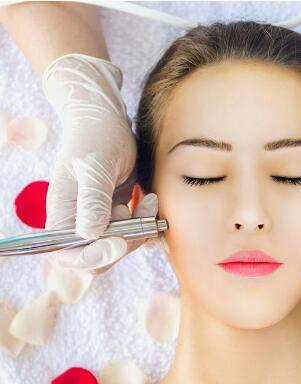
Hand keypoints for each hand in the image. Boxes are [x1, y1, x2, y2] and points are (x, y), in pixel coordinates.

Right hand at [42, 52, 139, 271]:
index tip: (117, 243)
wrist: (106, 120)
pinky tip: (150, 202)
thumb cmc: (96, 137)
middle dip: (124, 243)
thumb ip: (92, 200)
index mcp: (62, 215)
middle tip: (139, 216)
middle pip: (99, 258)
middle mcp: (77, 222)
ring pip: (120, 247)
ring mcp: (98, 221)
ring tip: (148, 200)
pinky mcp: (115, 216)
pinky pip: (132, 234)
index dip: (92, 258)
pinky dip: (145, 225)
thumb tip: (89, 234)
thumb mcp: (95, 167)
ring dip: (139, 230)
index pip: (69, 255)